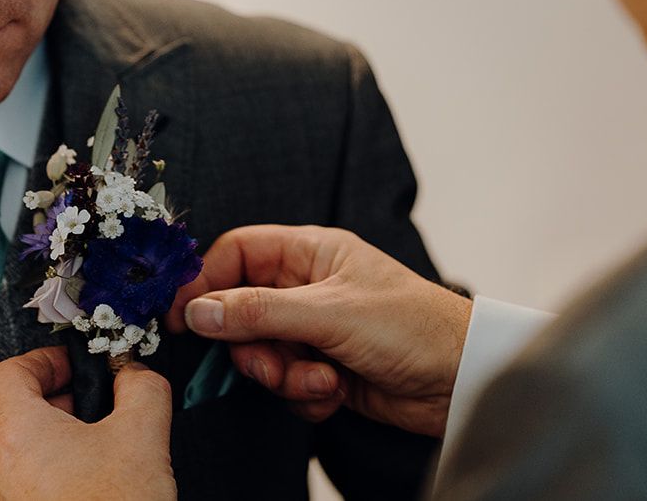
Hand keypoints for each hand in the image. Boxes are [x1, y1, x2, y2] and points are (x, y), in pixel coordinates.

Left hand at [0, 346, 176, 500]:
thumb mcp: (143, 433)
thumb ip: (141, 386)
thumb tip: (134, 373)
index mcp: (18, 435)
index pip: (9, 373)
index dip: (45, 360)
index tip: (75, 366)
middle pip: (16, 412)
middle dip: (61, 400)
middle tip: (98, 405)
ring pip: (23, 451)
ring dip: (59, 438)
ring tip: (101, 448)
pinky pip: (27, 484)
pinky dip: (55, 471)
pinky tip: (93, 482)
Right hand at [164, 225, 470, 437]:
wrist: (462, 381)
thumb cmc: (413, 326)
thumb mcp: (330, 313)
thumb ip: (259, 311)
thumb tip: (198, 310)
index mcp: (312, 253)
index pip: (238, 254)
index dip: (206, 282)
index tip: (183, 316)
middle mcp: (309, 288)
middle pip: (241, 310)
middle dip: (251, 344)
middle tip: (269, 360)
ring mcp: (315, 331)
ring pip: (262, 353)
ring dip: (282, 374)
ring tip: (318, 378)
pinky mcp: (324, 369)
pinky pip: (286, 383)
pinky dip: (304, 394)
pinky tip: (335, 391)